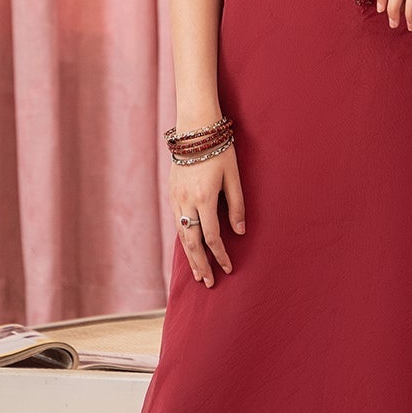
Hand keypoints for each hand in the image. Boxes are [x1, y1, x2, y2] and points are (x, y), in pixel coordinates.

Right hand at [169, 143, 244, 287]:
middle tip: (209, 283)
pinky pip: (177, 222)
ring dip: (190, 256)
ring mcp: (176, 198)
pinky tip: (189, 247)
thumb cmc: (220, 150)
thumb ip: (237, 206)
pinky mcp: (171, 193)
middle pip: (193, 242)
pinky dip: (183, 239)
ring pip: (182, 235)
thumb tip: (240, 232)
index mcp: (204, 199)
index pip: (213, 237)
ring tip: (198, 273)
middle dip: (202, 264)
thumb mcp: (234, 177)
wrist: (194, 129)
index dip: (221, 255)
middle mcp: (187, 202)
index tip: (229, 268)